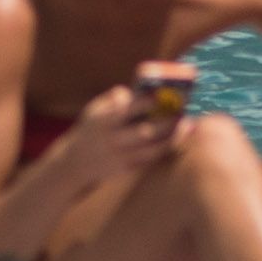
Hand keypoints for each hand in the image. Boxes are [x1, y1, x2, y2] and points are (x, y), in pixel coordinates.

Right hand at [62, 81, 186, 182]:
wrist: (74, 164)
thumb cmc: (91, 130)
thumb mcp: (94, 110)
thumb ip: (113, 98)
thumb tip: (134, 90)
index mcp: (104, 121)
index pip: (128, 110)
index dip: (147, 102)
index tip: (163, 94)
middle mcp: (112, 140)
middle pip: (144, 132)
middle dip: (167, 122)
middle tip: (183, 110)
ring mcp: (119, 157)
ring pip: (151, 148)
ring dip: (171, 137)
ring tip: (187, 124)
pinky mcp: (125, 170)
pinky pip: (149, 160)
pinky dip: (164, 149)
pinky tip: (176, 138)